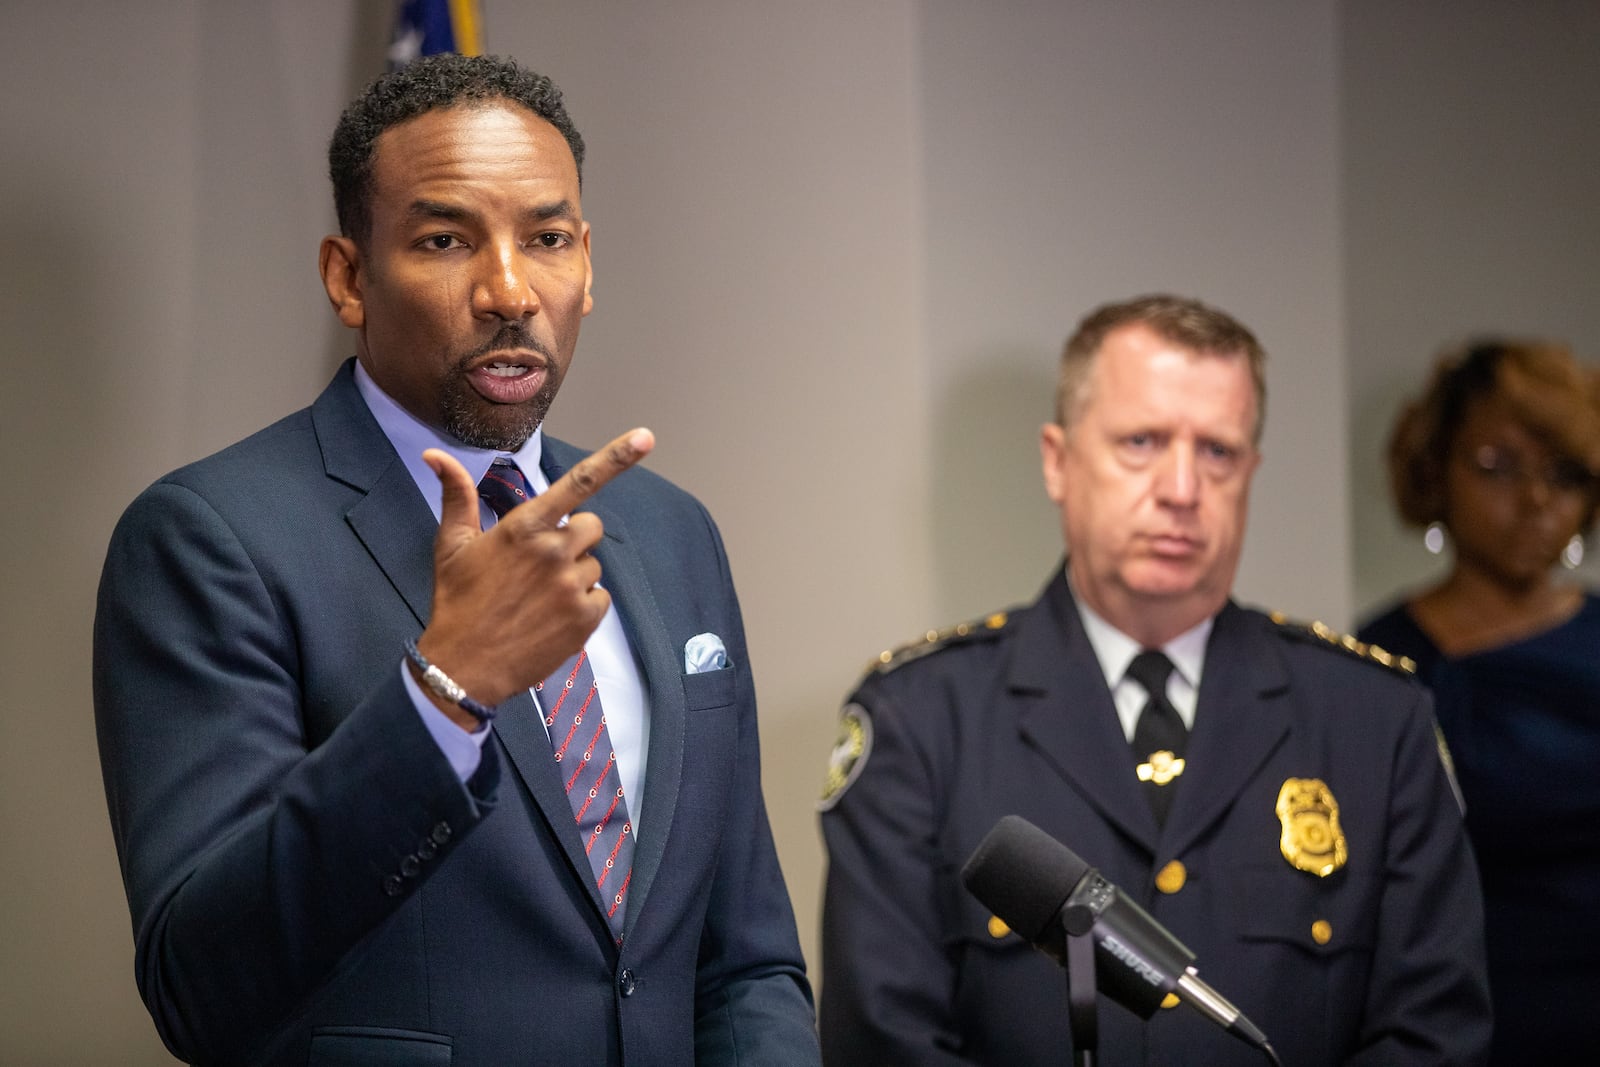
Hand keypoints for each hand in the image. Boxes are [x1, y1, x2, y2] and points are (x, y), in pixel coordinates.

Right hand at [414, 428, 654, 728]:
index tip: (646, 437)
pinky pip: (601, 597)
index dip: (616, 458)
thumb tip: (434, 454)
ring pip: (593, 564)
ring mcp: (572, 585)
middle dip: (573, 538)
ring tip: (538, 596)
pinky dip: (583, 604)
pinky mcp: (585, 618)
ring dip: (574, 574)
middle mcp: (554, 551)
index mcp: (525, 527)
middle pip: (590, 526)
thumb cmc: (457, 602)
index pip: (579, 484)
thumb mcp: (452, 545)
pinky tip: (551, 616)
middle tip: (541, 562)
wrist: (463, 668)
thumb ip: (457, 495)